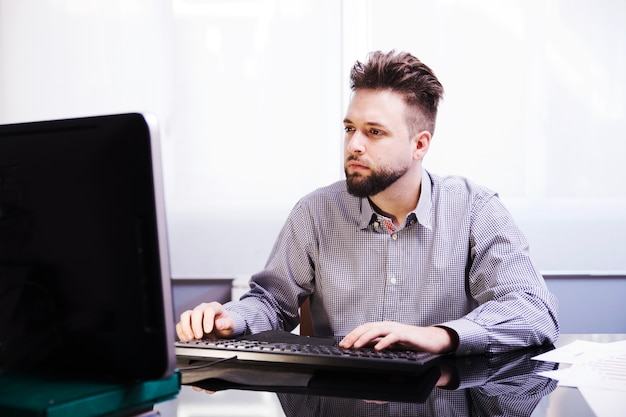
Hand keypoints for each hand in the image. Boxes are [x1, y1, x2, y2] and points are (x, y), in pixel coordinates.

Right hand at [176, 301, 234, 340]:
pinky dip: (182, 332)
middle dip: (196, 325)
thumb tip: (218, 324)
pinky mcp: (187, 321)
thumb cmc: (225, 324)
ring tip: (190, 338)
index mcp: (214, 307)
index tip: (208, 330)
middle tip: (199, 336)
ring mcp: (194, 314)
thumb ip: (226, 324)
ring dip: (186, 328)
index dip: (207, 320)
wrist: (221, 327)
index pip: (209, 310)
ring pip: (185, 316)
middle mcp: (203, 308)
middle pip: (196, 312)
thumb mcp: (231, 325)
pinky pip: (180, 324)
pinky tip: (186, 339)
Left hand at [338, 321, 457, 353]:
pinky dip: (384, 342)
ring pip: (377, 330)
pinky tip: (377, 348)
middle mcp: (388, 326)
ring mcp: (397, 329)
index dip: (352, 335)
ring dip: (365, 337)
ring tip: (356, 346)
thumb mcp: (392, 344)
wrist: (431, 340)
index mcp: (383, 328)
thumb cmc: (412, 342)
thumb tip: (365, 349)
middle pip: (367, 327)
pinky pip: (393, 336)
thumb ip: (380, 344)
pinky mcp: (406, 335)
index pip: (364, 328)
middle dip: (354, 335)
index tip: (342, 344)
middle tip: (344, 345)